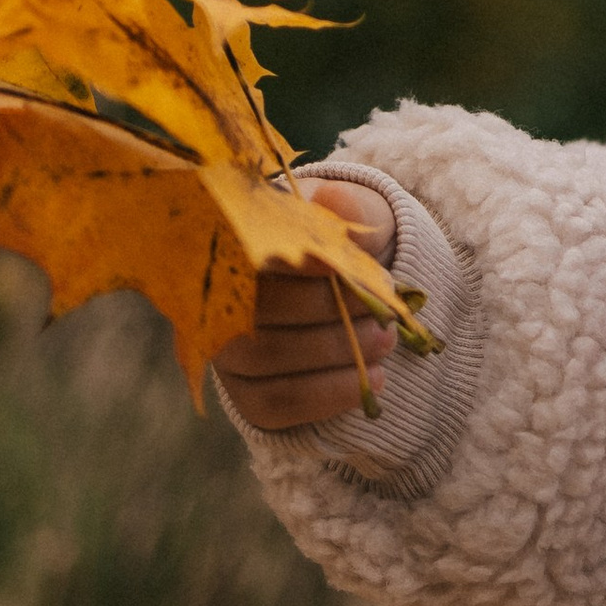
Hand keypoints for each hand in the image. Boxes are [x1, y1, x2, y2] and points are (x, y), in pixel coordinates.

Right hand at [213, 181, 401, 432]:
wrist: (349, 295)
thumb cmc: (343, 247)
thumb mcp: (356, 218)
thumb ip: (349, 209)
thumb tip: (333, 201)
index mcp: (237, 246)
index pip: (249, 254)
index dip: (290, 263)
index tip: (336, 264)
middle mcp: (218, 301)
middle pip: (258, 310)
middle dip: (329, 311)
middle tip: (383, 310)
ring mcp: (227, 352)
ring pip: (267, 358)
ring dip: (335, 352)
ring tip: (387, 342)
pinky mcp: (245, 395)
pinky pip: (276, 404)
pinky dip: (329, 395)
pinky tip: (373, 381)